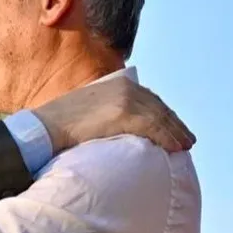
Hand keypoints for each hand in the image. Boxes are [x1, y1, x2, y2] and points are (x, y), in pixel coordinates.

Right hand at [33, 77, 195, 153]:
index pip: (150, 99)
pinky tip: (174, 148)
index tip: (174, 127)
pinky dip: (166, 138)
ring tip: (184, 147)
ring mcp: (125, 99)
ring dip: (175, 133)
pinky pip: (153, 127)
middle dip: (174, 124)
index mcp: (117, 83)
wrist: (45, 128)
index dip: (164, 115)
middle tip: (186, 140)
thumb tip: (119, 127)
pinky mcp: (124, 114)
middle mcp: (125, 87)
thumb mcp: (89, 109)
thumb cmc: (61, 124)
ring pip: (160, 117)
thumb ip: (108, 111)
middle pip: (159, 107)